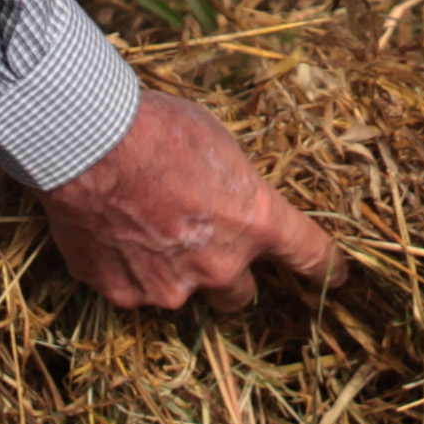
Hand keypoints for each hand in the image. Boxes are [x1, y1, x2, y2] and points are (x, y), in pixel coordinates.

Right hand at [34, 88, 339, 316]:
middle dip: (226, 276)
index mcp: (256, 223)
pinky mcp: (121, 294)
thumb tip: (225, 198)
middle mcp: (220, 268)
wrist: (87, 144)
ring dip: (169, 270)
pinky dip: (123, 269)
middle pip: (239, 295)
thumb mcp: (218, 144)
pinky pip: (130, 288)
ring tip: (138, 224)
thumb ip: (231, 187)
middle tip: (201, 245)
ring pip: (179, 293)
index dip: (326, 268)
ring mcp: (168, 288)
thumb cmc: (156, 128)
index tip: (336, 276)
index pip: (310, 254)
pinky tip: (108, 231)